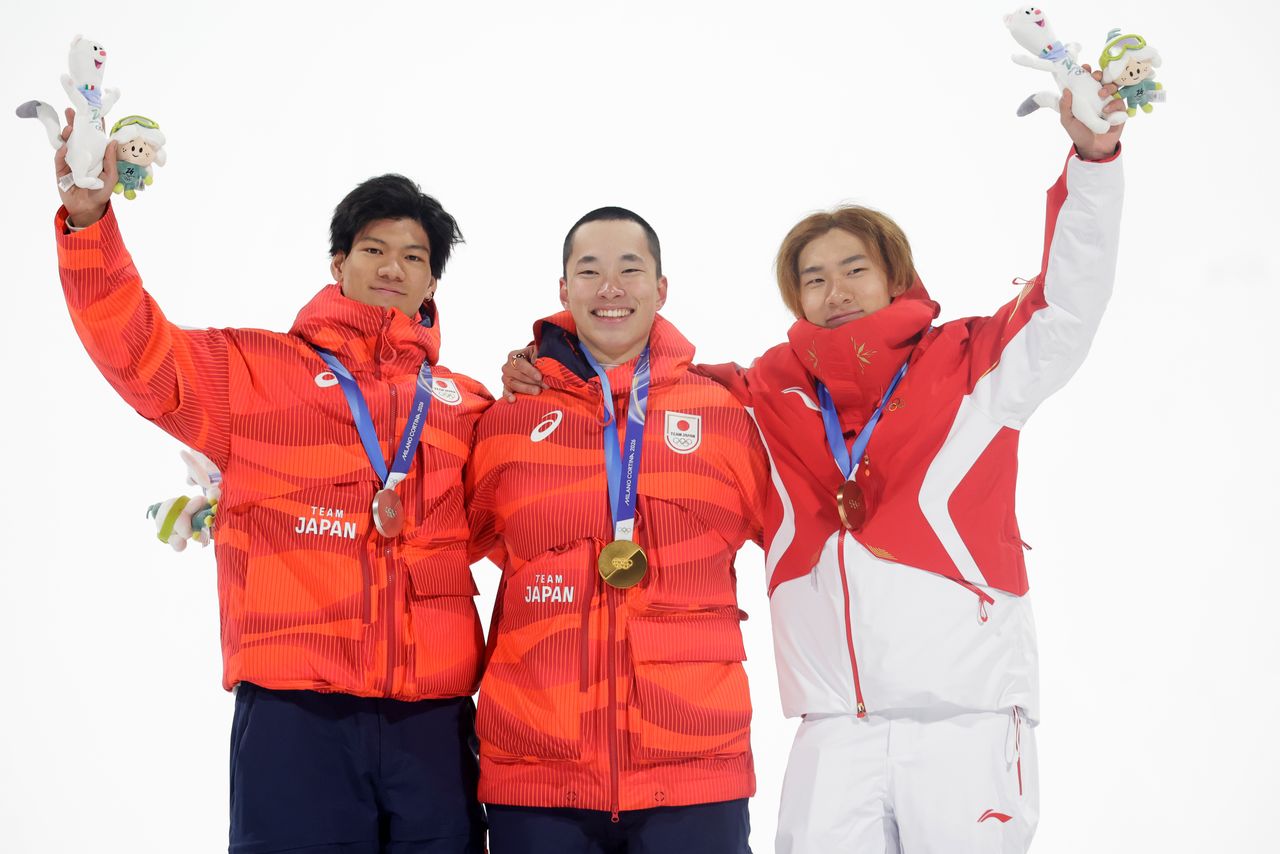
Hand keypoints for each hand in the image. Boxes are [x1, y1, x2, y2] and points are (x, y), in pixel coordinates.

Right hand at [55, 107, 116, 226]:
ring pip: (66, 143)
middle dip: (74, 123)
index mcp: (96, 154)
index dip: (94, 124)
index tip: (94, 111)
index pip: (95, 137)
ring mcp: (70, 160)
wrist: (87, 208)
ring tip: (69, 128)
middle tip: (71, 111)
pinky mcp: (60, 169)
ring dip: (66, 135)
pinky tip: (64, 146)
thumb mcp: (111, 177)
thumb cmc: (101, 191)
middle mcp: (83, 154)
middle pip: (78, 135)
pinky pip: (60, 158)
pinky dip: (62, 152)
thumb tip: (113, 141)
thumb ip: (111, 160)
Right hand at [500, 345, 542, 402]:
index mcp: (513, 356)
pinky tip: (513, 400)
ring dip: (527, 389)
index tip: (539, 377)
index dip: (530, 371)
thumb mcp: (536, 353)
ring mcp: (506, 378)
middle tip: (545, 386)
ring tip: (537, 391)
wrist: (528, 362)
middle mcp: (507, 367)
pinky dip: (508, 396)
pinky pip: (505, 392)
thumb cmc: (533, 357)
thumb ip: (538, 356)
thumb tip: (543, 363)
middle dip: (533, 381)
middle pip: (519, 376)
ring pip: (515, 384)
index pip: (521, 364)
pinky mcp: (506, 387)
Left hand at [1060, 67, 1124, 160]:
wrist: (1092, 148)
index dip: (1087, 72)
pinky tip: (1106, 110)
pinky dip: (1114, 104)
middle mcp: (1099, 97)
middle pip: (1102, 79)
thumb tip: (1066, 91)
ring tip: (1101, 94)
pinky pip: (1120, 102)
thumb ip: (1065, 107)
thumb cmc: (1079, 133)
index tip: (1085, 67)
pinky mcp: (1120, 111)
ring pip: (1114, 87)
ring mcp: (1110, 103)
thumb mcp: (1068, 121)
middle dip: (1100, 75)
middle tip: (1096, 77)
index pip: (1087, 80)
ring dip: (1108, 87)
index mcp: (1086, 96)